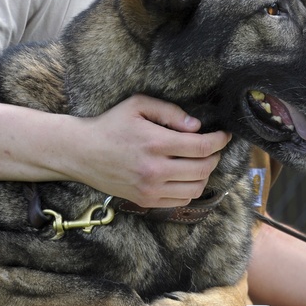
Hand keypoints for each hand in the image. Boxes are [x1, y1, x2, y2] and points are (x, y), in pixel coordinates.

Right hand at [72, 94, 230, 207]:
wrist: (81, 152)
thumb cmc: (111, 124)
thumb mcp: (138, 105)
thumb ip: (170, 112)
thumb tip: (196, 126)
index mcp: (156, 143)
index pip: (202, 147)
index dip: (219, 141)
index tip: (224, 135)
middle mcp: (155, 169)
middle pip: (203, 169)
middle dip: (215, 157)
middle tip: (214, 147)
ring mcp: (150, 188)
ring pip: (195, 188)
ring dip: (205, 174)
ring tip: (201, 162)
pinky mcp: (145, 201)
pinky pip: (181, 200)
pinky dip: (190, 189)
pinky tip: (186, 176)